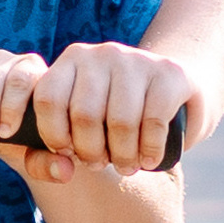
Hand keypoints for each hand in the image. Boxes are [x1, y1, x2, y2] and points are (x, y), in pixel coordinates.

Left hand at [18, 40, 191, 181]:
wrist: (175, 87)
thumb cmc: (117, 112)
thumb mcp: (84, 119)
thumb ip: (54, 146)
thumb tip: (62, 169)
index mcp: (72, 59)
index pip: (48, 99)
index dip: (54, 136)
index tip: (68, 154)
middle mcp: (102, 54)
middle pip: (85, 116)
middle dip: (91, 153)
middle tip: (101, 165)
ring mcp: (137, 60)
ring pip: (120, 122)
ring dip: (123, 156)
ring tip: (126, 166)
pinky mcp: (169, 73)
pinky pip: (153, 121)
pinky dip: (150, 150)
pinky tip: (149, 160)